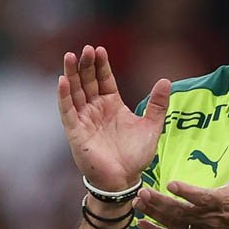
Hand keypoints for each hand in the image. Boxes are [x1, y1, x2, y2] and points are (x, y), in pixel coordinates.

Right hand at [57, 45, 168, 190]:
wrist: (124, 180)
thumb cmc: (135, 156)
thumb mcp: (151, 127)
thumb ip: (158, 105)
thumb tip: (166, 81)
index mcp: (112, 105)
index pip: (104, 79)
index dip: (101, 65)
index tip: (100, 49)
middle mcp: (96, 109)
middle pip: (87, 81)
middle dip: (86, 65)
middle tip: (86, 49)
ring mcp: (84, 119)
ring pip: (75, 92)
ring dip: (72, 74)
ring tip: (70, 56)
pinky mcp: (75, 132)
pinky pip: (67, 111)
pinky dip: (64, 96)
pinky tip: (62, 80)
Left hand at [136, 130, 228, 228]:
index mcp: (221, 201)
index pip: (202, 198)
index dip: (187, 192)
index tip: (171, 184)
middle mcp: (208, 218)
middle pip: (181, 212)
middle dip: (160, 203)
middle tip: (143, 192)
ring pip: (173, 224)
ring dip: (154, 214)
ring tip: (138, 202)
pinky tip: (141, 224)